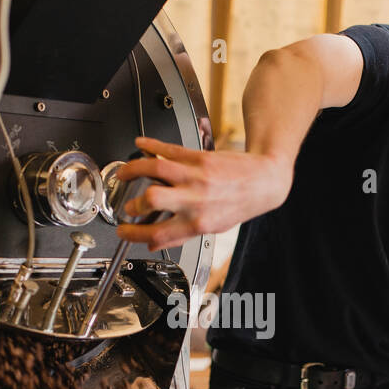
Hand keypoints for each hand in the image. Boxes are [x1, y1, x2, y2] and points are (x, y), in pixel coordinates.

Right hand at [114, 136, 293, 250]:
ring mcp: (196, 176)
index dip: (133, 235)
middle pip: (152, 199)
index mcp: (198, 223)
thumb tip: (154, 244)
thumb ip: (182, 235)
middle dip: (132, 204)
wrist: (264, 181)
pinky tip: (141, 144)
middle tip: (127, 205)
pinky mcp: (198, 157)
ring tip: (123, 173)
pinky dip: (151, 145)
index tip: (124, 232)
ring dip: (132, 169)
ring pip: (155, 169)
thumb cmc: (240, 203)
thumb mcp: (213, 228)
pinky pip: (168, 149)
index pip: (157, 234)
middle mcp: (195, 199)